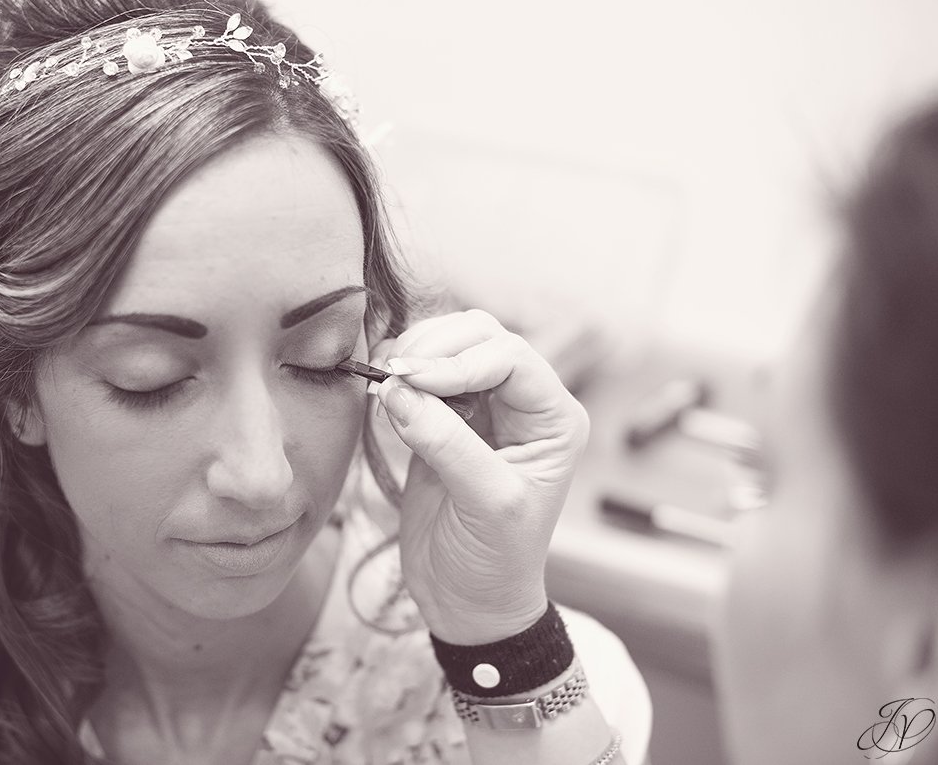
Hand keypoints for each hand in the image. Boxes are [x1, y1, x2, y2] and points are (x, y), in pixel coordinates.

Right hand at [369, 309, 589, 644]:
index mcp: (553, 419)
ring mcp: (483, 408)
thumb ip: (447, 444)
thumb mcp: (486, 505)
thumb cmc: (494, 561)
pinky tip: (384, 393)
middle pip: (480, 337)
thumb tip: (399, 391)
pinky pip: (423, 374)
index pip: (510, 357)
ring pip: (449, 345)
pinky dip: (400, 373)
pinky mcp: (446, 418)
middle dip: (435, 348)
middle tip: (393, 376)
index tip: (413, 381)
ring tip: (385, 384)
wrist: (467, 600)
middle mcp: (523, 404)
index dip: (459, 359)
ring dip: (414, 355)